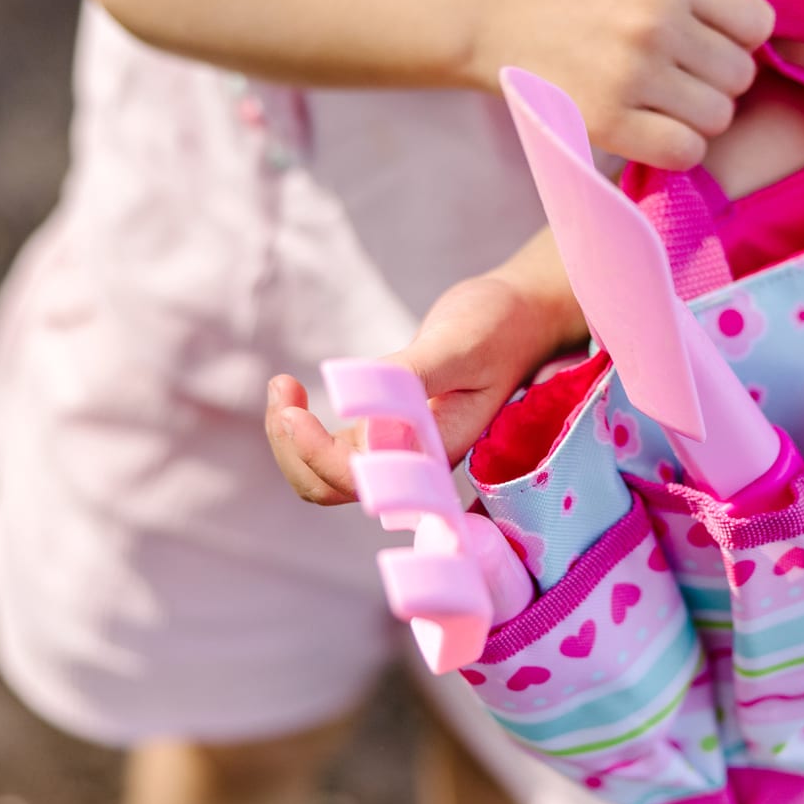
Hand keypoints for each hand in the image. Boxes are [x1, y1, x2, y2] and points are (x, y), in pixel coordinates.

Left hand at [266, 270, 578, 505]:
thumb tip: (358, 411)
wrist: (521, 317)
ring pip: (326, 473)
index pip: (360, 479)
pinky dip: (304, 428)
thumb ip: (410, 378)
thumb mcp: (456, 344)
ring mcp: (400, 448)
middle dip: (293, 448)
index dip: (316, 453)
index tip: (295, 408)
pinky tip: (297, 391)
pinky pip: (333, 450)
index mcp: (437, 450)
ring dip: (292, 439)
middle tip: (282, 389)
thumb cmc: (497, 326)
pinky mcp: (389, 429)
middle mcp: (416, 460)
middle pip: (331, 486)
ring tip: (283, 387)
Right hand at [473, 0, 773, 168]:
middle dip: (714, 84)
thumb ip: (700, 6)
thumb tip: (764, 52)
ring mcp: (631, 74)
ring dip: (695, 120)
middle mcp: (656, 22)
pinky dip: (674, 149)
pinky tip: (648, 132)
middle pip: (741, 77)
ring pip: (718, 118)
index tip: (704, 44)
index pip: (758, 24)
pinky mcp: (607, 121)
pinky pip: (684, 152)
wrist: (494, 19)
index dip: (737, 40)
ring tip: (658, 105)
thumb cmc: (578, 2)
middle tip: (674, 80)